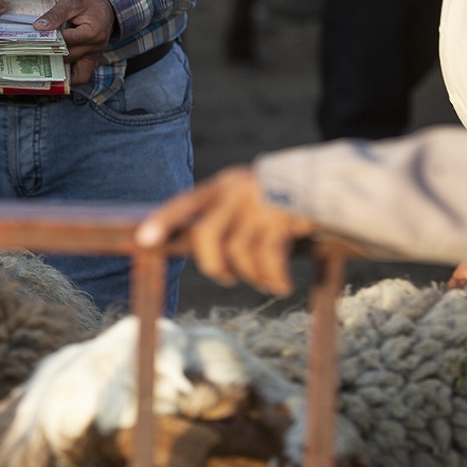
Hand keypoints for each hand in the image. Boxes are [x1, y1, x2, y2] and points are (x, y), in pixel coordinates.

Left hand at [32, 0, 114, 83]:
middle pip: (68, 58)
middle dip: (49, 56)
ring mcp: (95, 55)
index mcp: (93, 32)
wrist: (106, 0)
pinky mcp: (92, 58)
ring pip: (74, 73)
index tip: (31, 41)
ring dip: (57, 69)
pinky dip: (67, 74)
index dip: (48, 42)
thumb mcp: (71, 0)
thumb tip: (38, 27)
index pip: (65, 43)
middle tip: (29, 53)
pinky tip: (53, 68)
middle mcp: (96, 47)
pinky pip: (81, 75)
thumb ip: (55, 14)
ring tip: (39, 62)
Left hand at [135, 166, 316, 295]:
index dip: (164, 221)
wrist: (322, 181)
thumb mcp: (242, 196)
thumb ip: (222, 214)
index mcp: (222, 186)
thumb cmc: (273, 199)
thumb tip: (200, 251)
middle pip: (207, 234)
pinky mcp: (284, 218)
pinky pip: (270, 259)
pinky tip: (279, 284)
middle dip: (212, 265)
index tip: (145, 240)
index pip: (185, 202)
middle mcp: (237, 192)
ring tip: (264, 282)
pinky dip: (273, 278)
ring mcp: (260, 204)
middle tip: (224, 278)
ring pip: (239, 252)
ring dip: (250, 276)